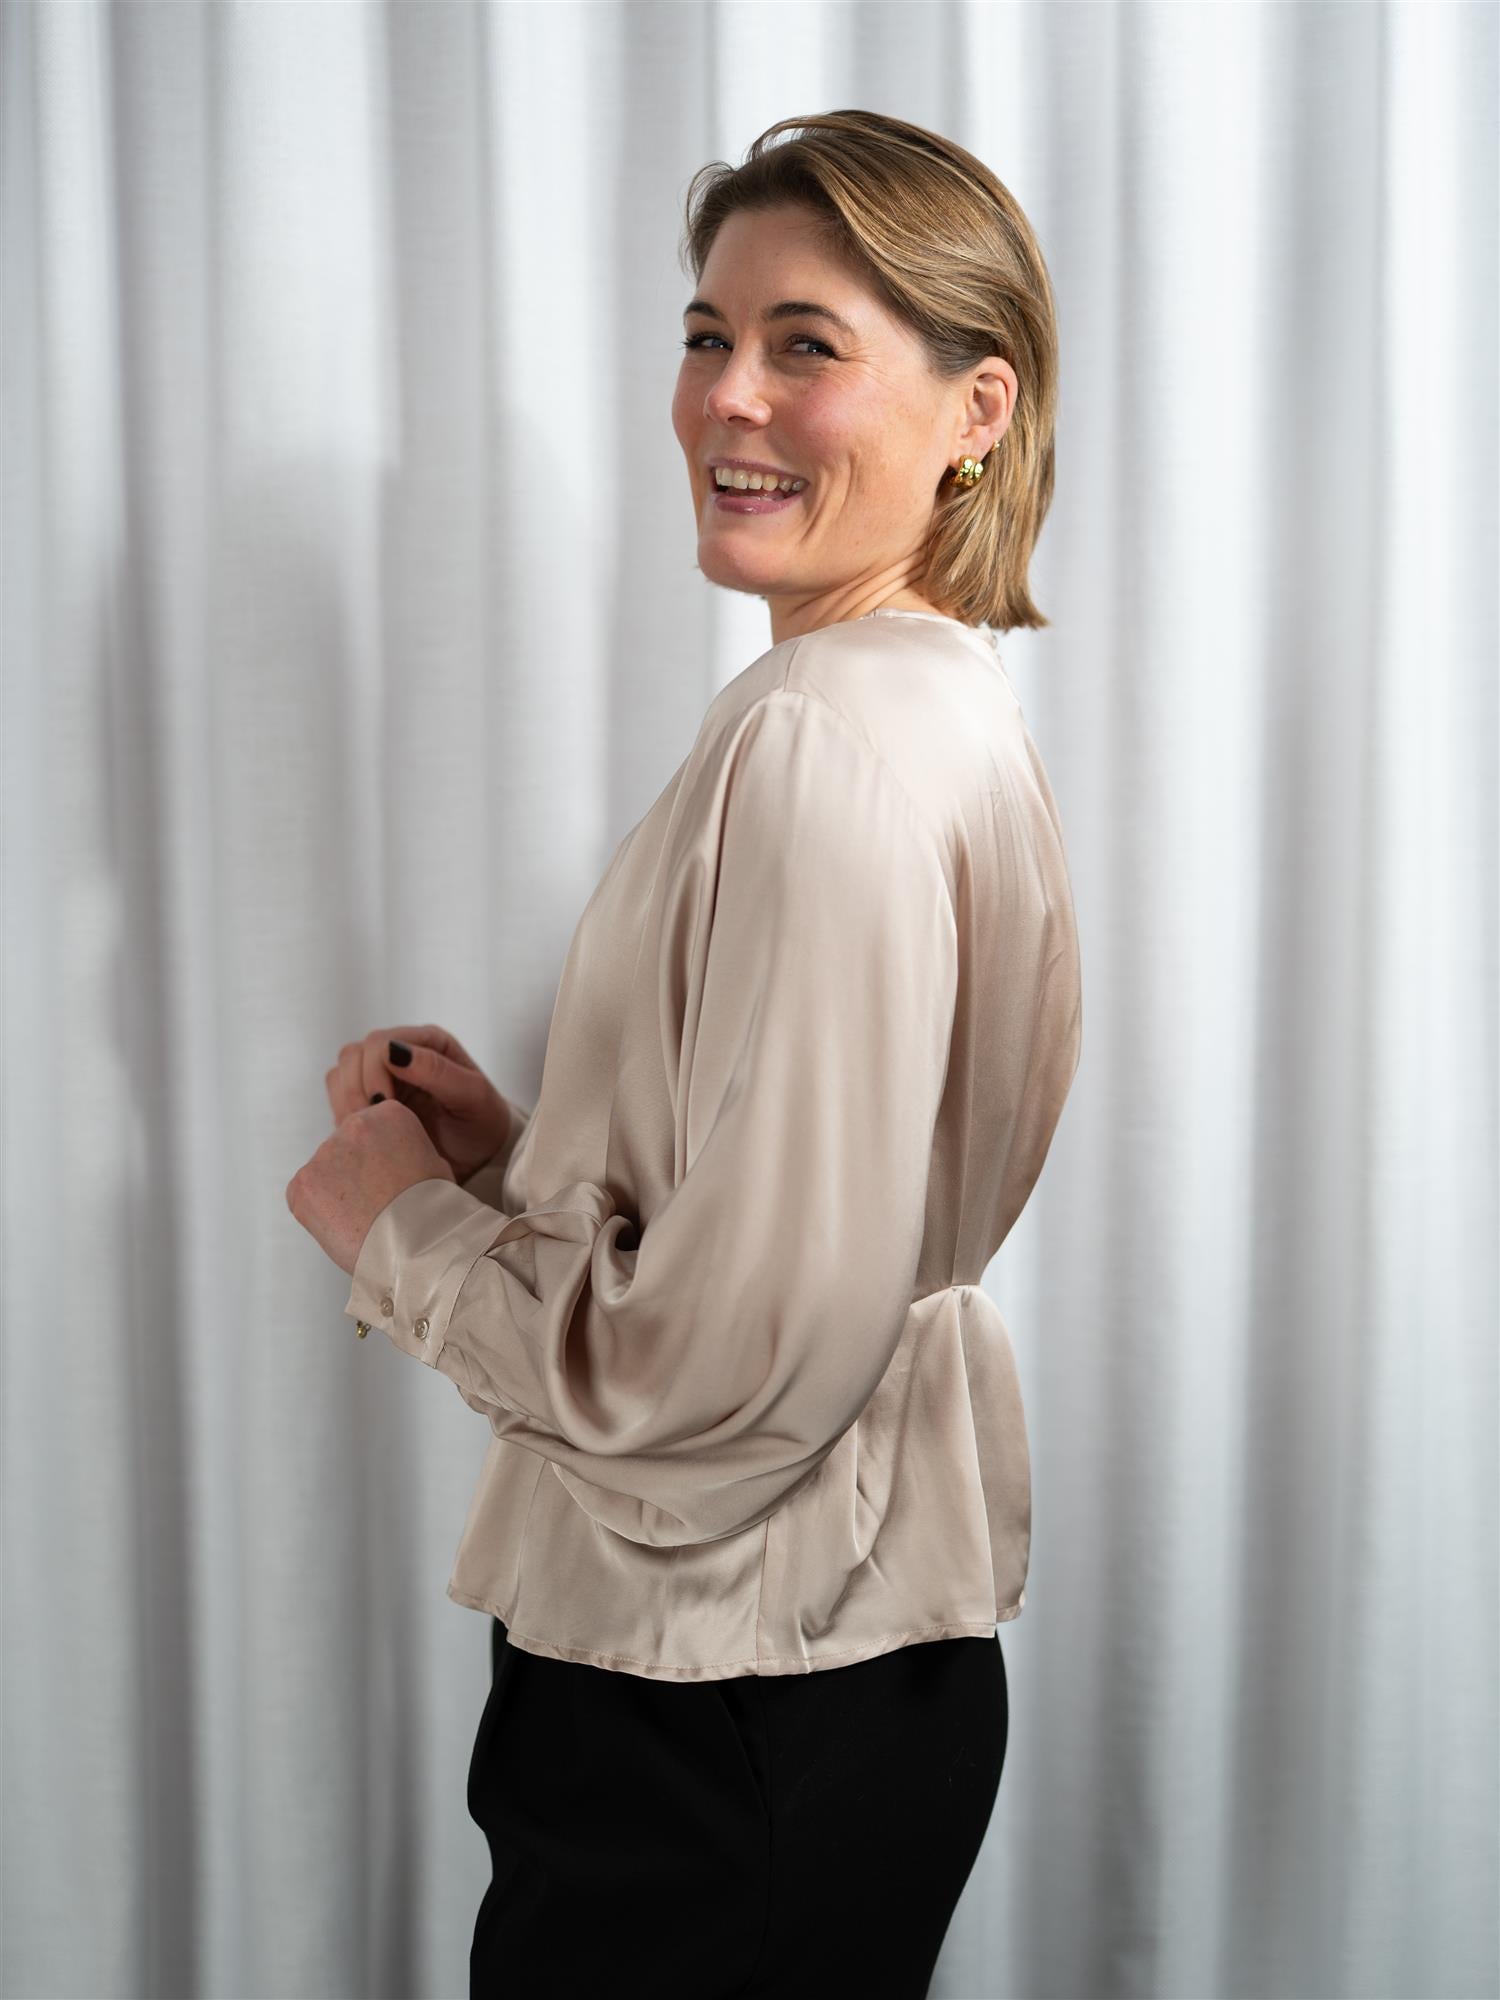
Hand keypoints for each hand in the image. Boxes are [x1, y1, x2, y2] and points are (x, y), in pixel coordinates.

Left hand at [286, 1097, 455, 1277]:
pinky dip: (318, 1213)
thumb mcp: (433, 1163)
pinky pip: (304, 1196)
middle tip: (373, 1202)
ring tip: (362, 1219)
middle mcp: (353, 1125)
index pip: (372, 1128)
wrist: (415, 1246)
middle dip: (353, 1172)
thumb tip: (389, 1161)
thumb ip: (404, 1151)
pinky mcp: (302, 1184)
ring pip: (323, 1171)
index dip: (378, 1158)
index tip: (387, 1178)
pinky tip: (344, 1227)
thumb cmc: (431, 1211)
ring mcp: (324, 1154)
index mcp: (389, 1114)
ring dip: (335, 1192)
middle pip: (344, 1146)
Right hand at [325, 1023, 513, 1183]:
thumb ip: (436, 1071)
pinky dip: (343, 1114)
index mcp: (427, 1042)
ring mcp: (381, 1077)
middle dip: (357, 1088)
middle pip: (353, 1055)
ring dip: (346, 1101)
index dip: (373, 1072)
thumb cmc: (482, 1122)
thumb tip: (395, 1051)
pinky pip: (339, 1099)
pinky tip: (364, 1134)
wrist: (481, 1156)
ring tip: (369, 1129)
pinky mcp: (370, 1101)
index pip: (379, 1042)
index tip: (384, 1106)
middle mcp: (401, 1053)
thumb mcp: (471, 1095)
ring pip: (340, 1074)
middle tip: (373, 1120)